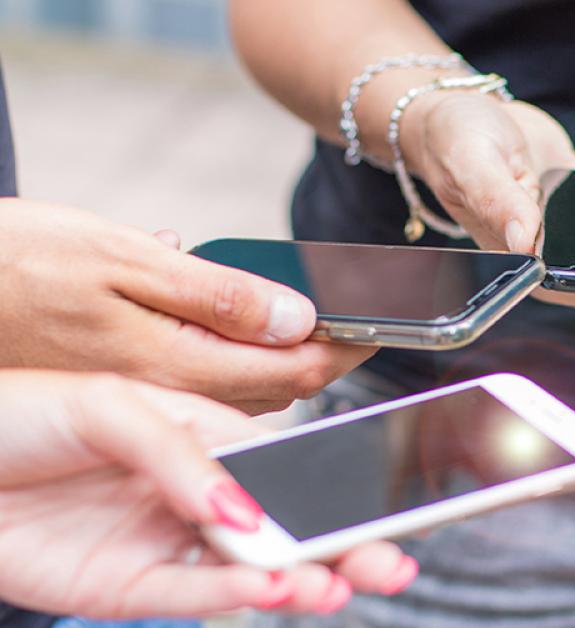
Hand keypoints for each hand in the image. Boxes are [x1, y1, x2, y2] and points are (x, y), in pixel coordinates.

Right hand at [0, 200, 375, 413]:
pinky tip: (242, 327)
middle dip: (329, 358)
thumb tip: (302, 317)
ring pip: (246, 390)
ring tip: (322, 328)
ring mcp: (151, 400)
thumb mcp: (123, 261)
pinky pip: (205, 383)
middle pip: (281, 387)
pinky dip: (240, 357)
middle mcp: (173, 396)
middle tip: (367, 324)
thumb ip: (219, 297)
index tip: (387, 324)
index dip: (351, 346)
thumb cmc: (17, 265)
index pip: (298, 370)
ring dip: (289, 361)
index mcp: (181, 366)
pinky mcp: (129, 393)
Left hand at [0, 371, 415, 617]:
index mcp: (203, 435)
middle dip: (342, 545)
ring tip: (337, 585)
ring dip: (299, 579)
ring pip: (249, 568)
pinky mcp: (127, 588)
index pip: (288, 459)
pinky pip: (193, 595)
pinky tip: (275, 591)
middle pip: (284, 522)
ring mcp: (164, 542)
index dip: (337, 481)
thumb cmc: (17, 413)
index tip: (383, 500)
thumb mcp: (108, 406)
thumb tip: (245, 509)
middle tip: (388, 565)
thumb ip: (182, 454)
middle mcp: (194, 492)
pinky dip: (237, 598)